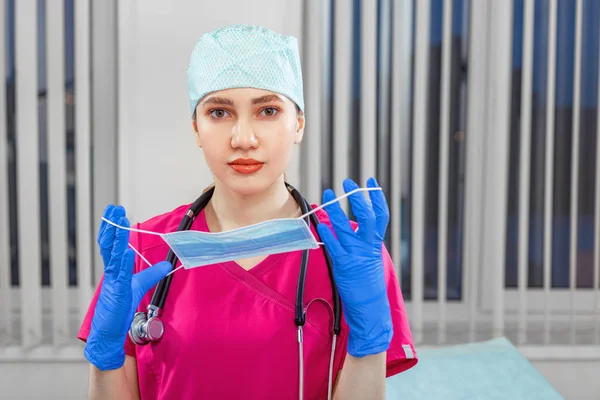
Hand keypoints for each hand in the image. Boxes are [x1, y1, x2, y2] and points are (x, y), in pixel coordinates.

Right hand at [84, 205, 170, 369]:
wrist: (110, 332)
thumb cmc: (119, 309)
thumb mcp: (140, 285)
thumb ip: (152, 273)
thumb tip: (167, 263)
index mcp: (114, 269)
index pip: (112, 245)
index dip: (113, 229)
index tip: (116, 213)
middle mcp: (111, 273)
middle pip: (109, 245)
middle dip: (112, 226)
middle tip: (114, 209)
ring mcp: (112, 282)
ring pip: (112, 256)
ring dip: (116, 238)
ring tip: (119, 222)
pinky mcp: (116, 293)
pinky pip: (118, 275)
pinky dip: (121, 262)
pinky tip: (125, 251)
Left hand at [316, 177, 392, 357]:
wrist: (370, 307)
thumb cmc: (368, 283)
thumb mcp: (371, 259)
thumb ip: (363, 242)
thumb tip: (350, 225)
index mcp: (375, 244)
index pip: (381, 216)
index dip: (376, 198)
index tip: (370, 183)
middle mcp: (368, 247)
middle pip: (366, 217)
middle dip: (357, 198)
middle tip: (348, 182)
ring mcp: (356, 255)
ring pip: (346, 228)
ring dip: (336, 209)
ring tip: (329, 195)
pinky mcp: (344, 265)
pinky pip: (335, 246)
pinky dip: (328, 233)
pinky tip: (321, 223)